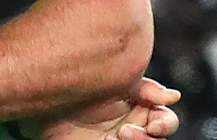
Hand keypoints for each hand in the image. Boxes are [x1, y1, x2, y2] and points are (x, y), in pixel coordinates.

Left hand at [38, 77, 180, 139]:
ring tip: (115, 135)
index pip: (165, 119)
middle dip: (149, 136)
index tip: (152, 124)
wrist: (43, 97)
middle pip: (158, 136)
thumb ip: (143, 87)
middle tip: (126, 131)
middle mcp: (133, 125)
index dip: (164, 123)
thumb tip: (173, 96)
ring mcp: (119, 138)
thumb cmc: (78, 87)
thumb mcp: (114, 82)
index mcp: (139, 107)